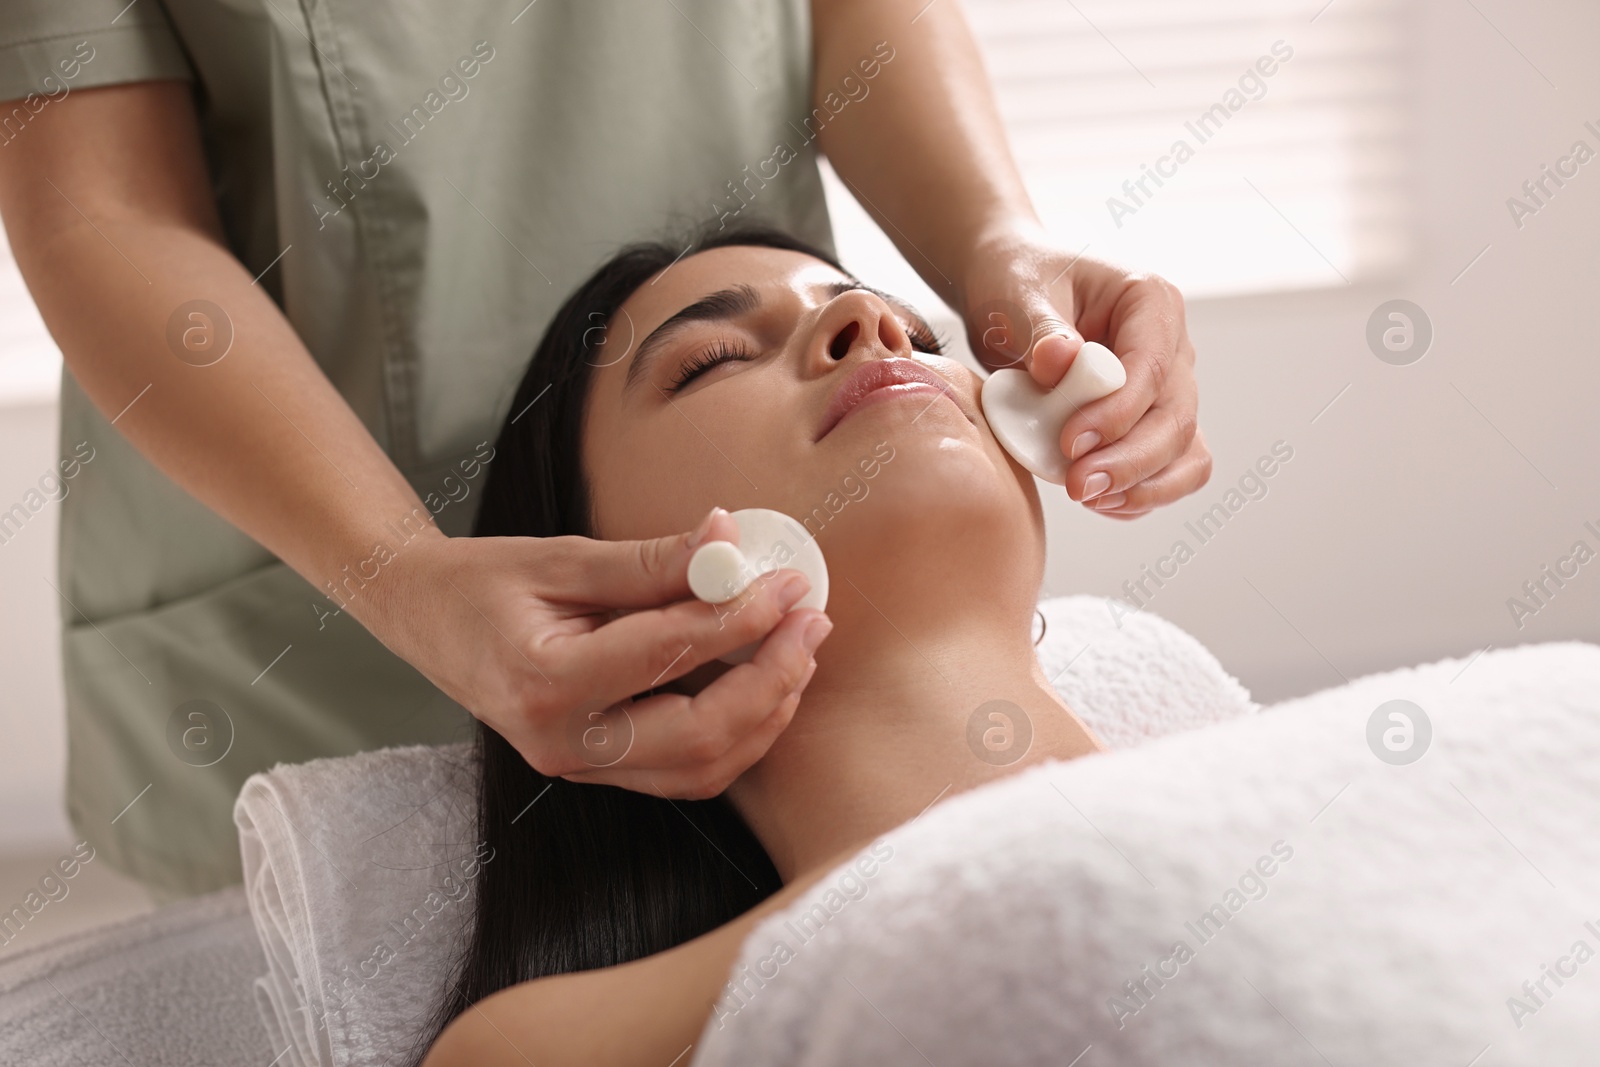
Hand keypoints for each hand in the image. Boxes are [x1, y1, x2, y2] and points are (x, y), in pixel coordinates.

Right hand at [364, 507, 831, 798]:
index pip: (668, 655)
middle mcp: (563, 743)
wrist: (424, 618)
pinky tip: (764, 684)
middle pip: (699, 736)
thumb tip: (732, 542)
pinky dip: (736, 734)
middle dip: (771, 679)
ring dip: (764, 713)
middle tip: (812, 620)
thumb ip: (651, 561)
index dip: (741, 618)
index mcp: (544, 684)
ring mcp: (579, 767)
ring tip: (799, 649)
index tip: (788, 582)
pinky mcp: (597, 769)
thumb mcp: (564, 558)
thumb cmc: (485, 581)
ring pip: (701, 769)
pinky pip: (684, 771)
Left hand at [960, 224, 1211, 517]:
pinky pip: (1169, 469)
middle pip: (1176, 417)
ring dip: (1143, 485)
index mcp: (1151, 302)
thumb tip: (1059, 362)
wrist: (1010, 298)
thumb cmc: (1017, 284)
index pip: (1151, 367)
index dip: (1117, 413)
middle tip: (1078, 487)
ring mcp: (1169, 388)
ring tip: (1089, 498)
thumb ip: (1038, 329)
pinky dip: (1140, 494)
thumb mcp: (1016, 296)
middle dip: (1131, 460)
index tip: (1070, 442)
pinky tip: (1098, 502)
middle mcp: (1172, 347)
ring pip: (1185, 450)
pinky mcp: (1151, 423)